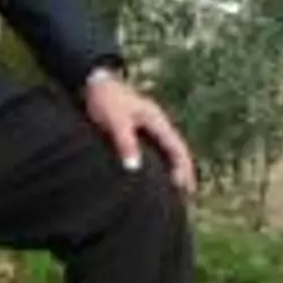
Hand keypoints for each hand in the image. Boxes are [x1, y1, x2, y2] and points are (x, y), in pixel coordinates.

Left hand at [84, 72, 196, 194]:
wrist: (93, 82)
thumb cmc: (106, 99)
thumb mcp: (116, 121)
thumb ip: (125, 142)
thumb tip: (134, 167)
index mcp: (158, 122)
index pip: (178, 150)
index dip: (183, 171)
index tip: (185, 190)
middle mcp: (158, 126)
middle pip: (178, 154)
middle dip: (185, 175)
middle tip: (189, 200)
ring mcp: (150, 129)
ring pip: (169, 153)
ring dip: (174, 171)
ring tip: (177, 195)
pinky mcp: (139, 132)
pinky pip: (157, 153)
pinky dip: (161, 167)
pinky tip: (155, 180)